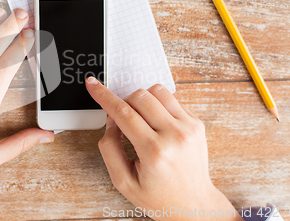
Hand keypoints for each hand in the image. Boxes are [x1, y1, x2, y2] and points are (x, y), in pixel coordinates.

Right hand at [85, 78, 242, 220]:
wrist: (194, 204)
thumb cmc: (159, 196)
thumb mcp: (123, 181)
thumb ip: (109, 149)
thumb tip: (111, 121)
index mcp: (154, 152)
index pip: (123, 113)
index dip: (104, 96)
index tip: (93, 85)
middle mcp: (175, 136)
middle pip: (140, 96)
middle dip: (123, 103)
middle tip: (122, 121)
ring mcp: (189, 127)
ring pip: (157, 91)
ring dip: (141, 100)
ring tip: (140, 120)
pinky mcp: (197, 123)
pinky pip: (171, 99)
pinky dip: (157, 106)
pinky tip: (156, 124)